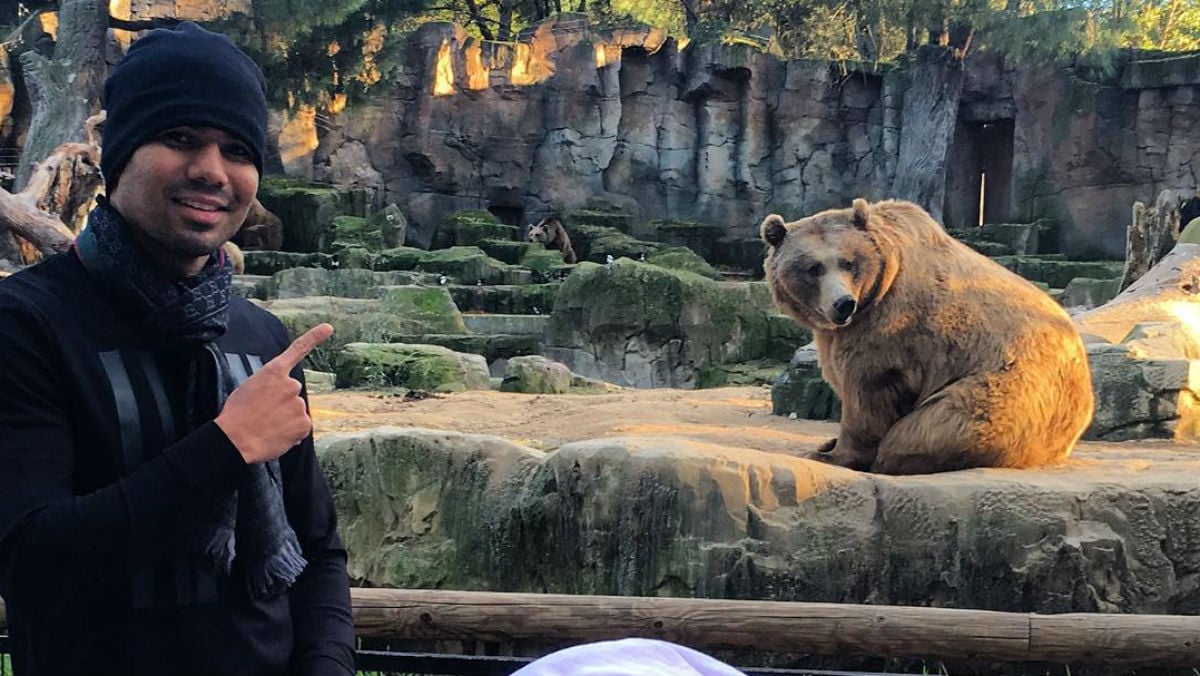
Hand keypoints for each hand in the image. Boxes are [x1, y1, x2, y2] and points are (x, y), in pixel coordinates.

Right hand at [215, 323, 332, 463]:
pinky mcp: (304, 423)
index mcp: (273, 373)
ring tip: (266, 426)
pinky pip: (300, 428)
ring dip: (285, 420)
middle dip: (282, 404)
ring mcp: (299, 404)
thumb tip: (277, 399)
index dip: (314, 338)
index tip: (328, 328)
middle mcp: (291, 385)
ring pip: (296, 412)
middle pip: (292, 394)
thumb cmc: (235, 416)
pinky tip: (275, 435)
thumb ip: (268, 387)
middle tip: (263, 415)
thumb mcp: (247, 389)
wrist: (234, 439)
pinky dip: (291, 433)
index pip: (296, 351)